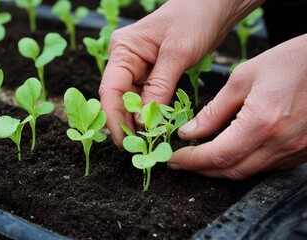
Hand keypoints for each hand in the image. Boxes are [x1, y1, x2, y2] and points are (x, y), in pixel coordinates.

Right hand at [99, 0, 262, 146]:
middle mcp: (126, 59)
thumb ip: (159, 88)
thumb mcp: (177, 54)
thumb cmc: (194, 18)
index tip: (124, 140)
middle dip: (125, 123)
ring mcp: (138, 67)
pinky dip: (150, 113)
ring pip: (131, 101)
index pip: (110, 89)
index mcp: (123, 50)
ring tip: (146, 142)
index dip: (114, 118)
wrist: (213, 6)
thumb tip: (145, 121)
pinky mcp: (151, 73)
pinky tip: (155, 127)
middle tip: (136, 148)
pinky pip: (146, 97)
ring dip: (138, 121)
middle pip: (118, 98)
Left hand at [168, 34, 306, 178]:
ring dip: (220, 169)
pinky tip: (230, 153)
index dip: (190, 161)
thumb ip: (214, 110)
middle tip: (182, 160)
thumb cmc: (291, 61)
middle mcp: (279, 143)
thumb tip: (190, 131)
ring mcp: (294, 151)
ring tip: (200, 157)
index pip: (216, 155)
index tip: (173, 159)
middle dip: (200, 169)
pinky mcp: (301, 152)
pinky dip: (242, 164)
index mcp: (262, 122)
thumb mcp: (243, 78)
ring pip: (247, 173)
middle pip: (230, 171)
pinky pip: (265, 168)